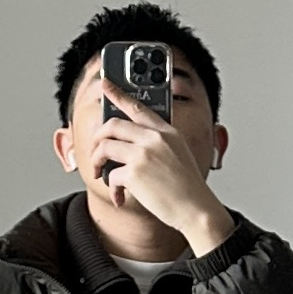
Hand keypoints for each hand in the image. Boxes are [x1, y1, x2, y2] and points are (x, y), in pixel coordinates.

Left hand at [91, 81, 235, 255]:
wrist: (196, 209)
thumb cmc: (187, 187)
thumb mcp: (178, 153)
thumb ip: (158, 143)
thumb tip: (129, 144)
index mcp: (166, 131)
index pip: (137, 106)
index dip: (117, 93)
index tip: (104, 84)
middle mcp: (154, 138)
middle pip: (113, 124)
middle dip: (98, 138)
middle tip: (96, 151)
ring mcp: (143, 154)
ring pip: (105, 146)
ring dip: (97, 161)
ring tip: (100, 173)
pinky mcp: (134, 173)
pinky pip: (111, 176)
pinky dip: (112, 189)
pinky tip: (120, 197)